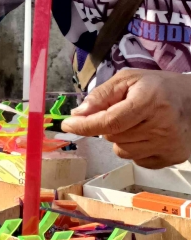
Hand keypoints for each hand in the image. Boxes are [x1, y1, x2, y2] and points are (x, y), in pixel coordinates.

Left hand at [62, 69, 190, 168]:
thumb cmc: (157, 87)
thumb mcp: (127, 80)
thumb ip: (101, 96)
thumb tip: (78, 114)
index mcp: (149, 101)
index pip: (110, 121)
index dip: (85, 125)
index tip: (67, 124)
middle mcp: (161, 126)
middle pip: (112, 136)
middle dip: (106, 126)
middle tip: (122, 112)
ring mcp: (168, 145)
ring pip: (122, 151)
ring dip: (120, 138)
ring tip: (136, 122)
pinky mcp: (172, 158)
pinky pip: (136, 159)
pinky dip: (133, 148)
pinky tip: (146, 134)